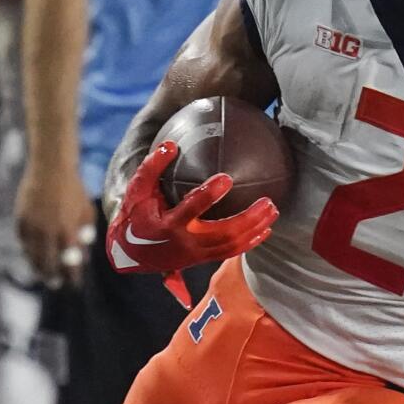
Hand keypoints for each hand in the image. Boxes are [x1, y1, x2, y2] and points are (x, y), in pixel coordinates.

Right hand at [16, 159, 95, 286]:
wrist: (50, 170)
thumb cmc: (74, 191)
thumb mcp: (87, 212)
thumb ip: (84, 233)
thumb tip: (82, 252)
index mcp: (67, 231)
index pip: (69, 262)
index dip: (71, 275)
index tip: (74, 284)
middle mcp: (48, 233)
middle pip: (48, 263)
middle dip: (52, 276)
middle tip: (56, 284)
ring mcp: (32, 228)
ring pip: (33, 255)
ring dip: (38, 267)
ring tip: (43, 276)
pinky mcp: (20, 221)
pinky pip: (23, 243)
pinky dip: (28, 252)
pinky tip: (33, 257)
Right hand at [106, 142, 277, 307]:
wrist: (129, 254)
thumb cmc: (135, 215)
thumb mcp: (137, 190)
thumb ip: (152, 167)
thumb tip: (171, 144)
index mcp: (168, 224)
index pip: (191, 209)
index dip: (209, 195)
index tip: (227, 177)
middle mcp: (185, 242)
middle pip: (223, 233)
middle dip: (248, 219)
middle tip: (268, 201)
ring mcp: (195, 254)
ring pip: (231, 245)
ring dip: (255, 229)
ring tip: (273, 211)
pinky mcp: (202, 259)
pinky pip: (230, 252)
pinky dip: (250, 242)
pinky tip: (266, 229)